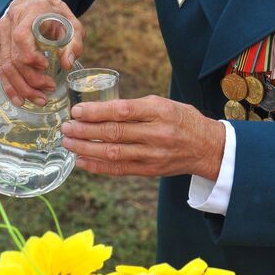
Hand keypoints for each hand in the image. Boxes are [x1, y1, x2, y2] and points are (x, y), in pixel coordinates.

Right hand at [0, 0, 83, 106]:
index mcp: (27, 13)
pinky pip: (0, 68)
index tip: (47, 68)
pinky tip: (20, 100)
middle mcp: (8, 23)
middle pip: (13, 58)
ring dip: (22, 88)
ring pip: (5, 67)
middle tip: (49, 90)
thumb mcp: (71, 22)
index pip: (21, 39)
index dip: (32, 57)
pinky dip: (10, 87)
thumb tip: (67, 65)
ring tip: (39, 100)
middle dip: (31, 80)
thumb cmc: (55, 12)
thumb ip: (74, 41)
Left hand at [61, 95, 225, 181]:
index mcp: (160, 111)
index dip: (97, 111)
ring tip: (68, 142)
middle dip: (86, 130)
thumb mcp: (164, 104)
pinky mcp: (150, 170)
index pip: (123, 111)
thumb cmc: (182, 119)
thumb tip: (99, 110)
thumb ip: (136, 107)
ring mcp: (153, 155)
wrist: (208, 147)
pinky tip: (81, 160)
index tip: (77, 111)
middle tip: (66, 127)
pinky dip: (98, 166)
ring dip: (87, 148)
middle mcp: (157, 134)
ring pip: (114, 153)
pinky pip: (119, 169)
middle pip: (115, 133)